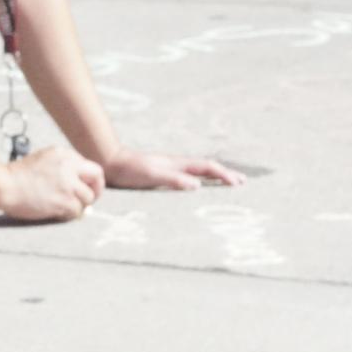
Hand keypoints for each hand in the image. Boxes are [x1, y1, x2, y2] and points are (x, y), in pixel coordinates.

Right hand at [0, 146, 104, 221]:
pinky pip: (77, 211)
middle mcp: (69, 166)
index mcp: (64, 154)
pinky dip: (70, 215)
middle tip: (88, 200)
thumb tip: (79, 184)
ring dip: (80, 205)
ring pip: (88, 198)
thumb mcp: (43, 160)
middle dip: (96, 190)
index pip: (90, 166)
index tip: (86, 187)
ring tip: (66, 208)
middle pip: (97, 178)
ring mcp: (68, 184)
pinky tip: (57, 213)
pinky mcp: (64, 201)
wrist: (4, 184)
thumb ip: (63, 167)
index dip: (90, 179)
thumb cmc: (18, 175)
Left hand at [103, 148, 245, 190]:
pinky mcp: (160, 175)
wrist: (110, 163)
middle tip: (241, 182)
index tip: (238, 183)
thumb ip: (174, 180)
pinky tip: (196, 188)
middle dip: (224, 174)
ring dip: (213, 177)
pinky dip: (198, 181)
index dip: (224, 174)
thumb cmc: (130, 170)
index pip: (207, 167)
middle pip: (206, 168)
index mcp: (177, 164)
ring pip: (197, 172)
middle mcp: (176, 165)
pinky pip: (186, 177)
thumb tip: (197, 186)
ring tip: (224, 184)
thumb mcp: (152, 175)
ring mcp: (168, 168)